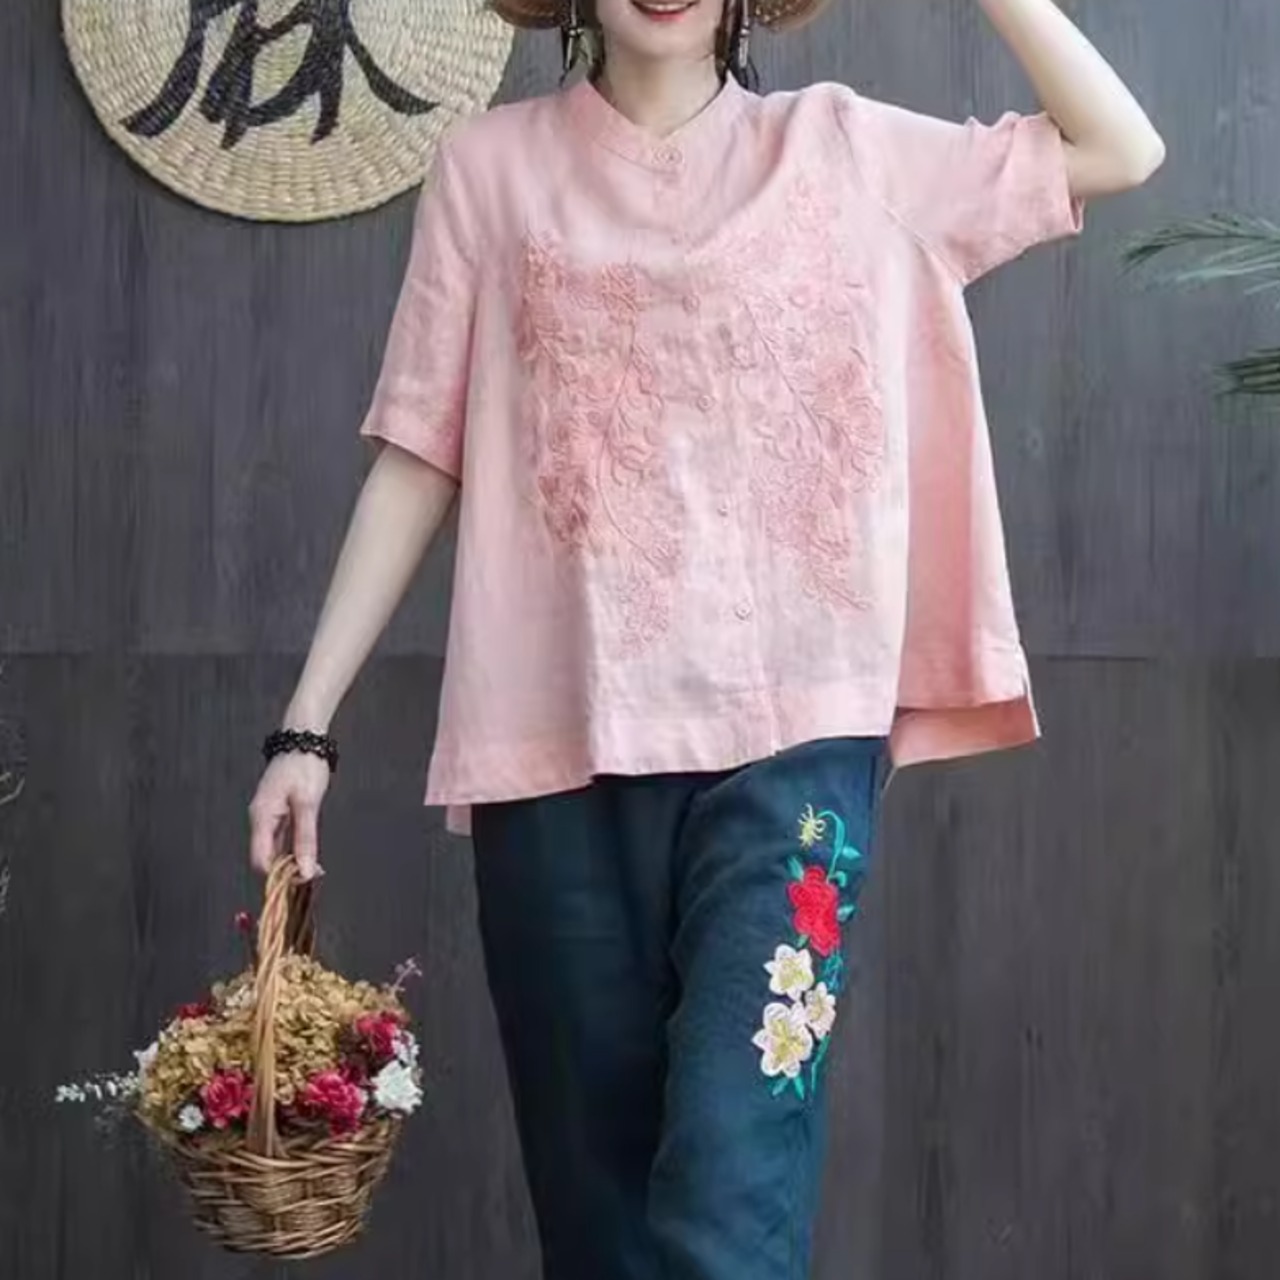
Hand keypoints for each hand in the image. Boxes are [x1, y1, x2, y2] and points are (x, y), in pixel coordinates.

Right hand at [247, 751, 330, 879]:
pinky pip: (282, 839)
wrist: (303, 738)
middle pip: (266, 858)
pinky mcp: (278, 812)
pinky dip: (294, 849)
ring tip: (314, 869)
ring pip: (275, 850)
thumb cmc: (304, 765)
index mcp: (261, 818)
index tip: (300, 884)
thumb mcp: (308, 803)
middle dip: (286, 872)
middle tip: (312, 877)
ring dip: (292, 862)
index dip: (277, 878)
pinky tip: (309, 854)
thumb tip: (305, 871)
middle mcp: (260, 820)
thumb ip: (305, 839)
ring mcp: (268, 816)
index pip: (260, 862)